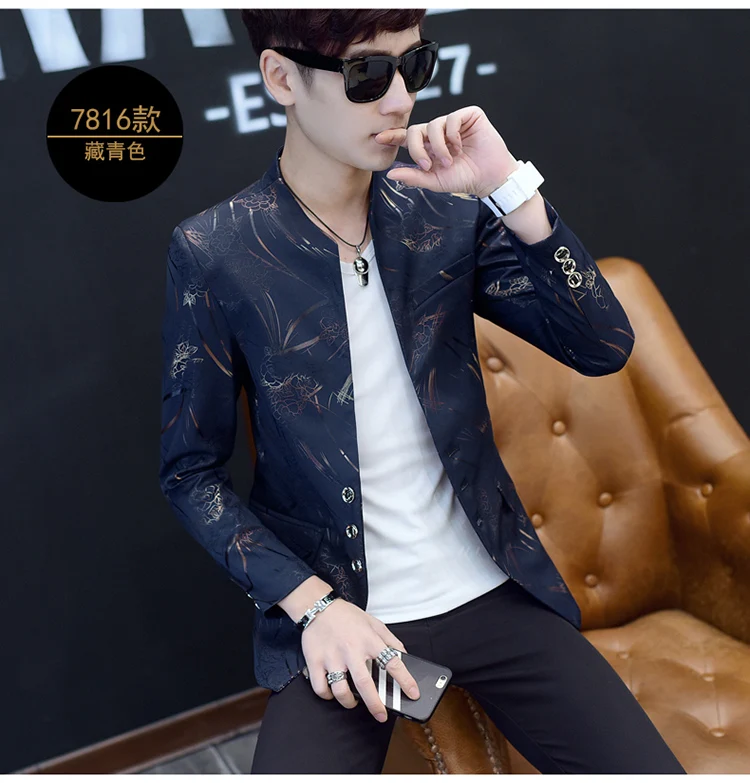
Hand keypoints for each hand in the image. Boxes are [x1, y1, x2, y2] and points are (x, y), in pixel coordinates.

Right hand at [301, 598, 420, 722]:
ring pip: (341, 690)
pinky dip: (327, 696)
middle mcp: (351, 650)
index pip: (392, 662)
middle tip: (381, 716)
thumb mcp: (374, 623)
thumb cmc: (348, 616)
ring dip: (349, 702)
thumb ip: (391, 640)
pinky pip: (320, 687)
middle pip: (365, 684)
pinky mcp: (315, 661)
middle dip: (375, 705)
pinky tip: (333, 693)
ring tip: (354, 702)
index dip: (405, 680)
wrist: (318, 606)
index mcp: (369, 640)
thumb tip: (404, 656)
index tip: (413, 693)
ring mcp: (332, 657)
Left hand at [375, 105, 518, 197]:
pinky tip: (460, 146)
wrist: (489, 177)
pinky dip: (452, 135)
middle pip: (416, 130)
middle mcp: (439, 132)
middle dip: (416, 148)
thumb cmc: (464, 179)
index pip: (407, 137)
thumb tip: (390, 175)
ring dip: (438, 146)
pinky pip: (452, 118)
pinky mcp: (469, 115)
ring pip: (434, 124)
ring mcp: (453, 122)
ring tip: (449, 160)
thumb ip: (414, 177)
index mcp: (429, 146)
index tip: (378, 138)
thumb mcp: (435, 181)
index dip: (393, 136)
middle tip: (426, 165)